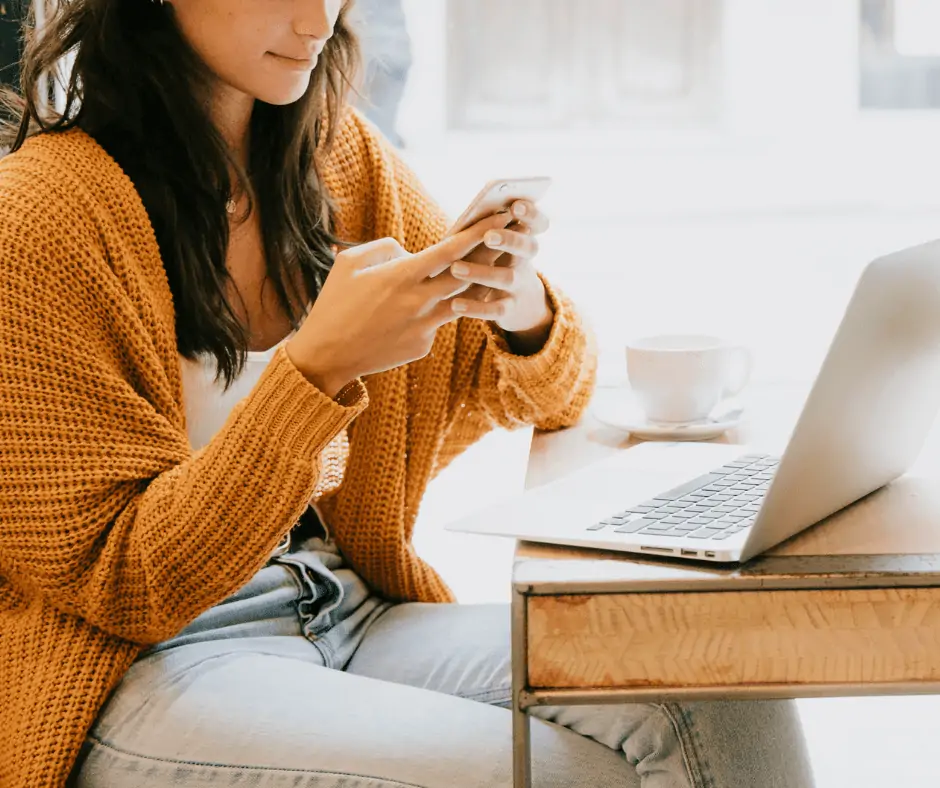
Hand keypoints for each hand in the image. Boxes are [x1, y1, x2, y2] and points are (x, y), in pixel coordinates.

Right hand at [286, 212, 512, 395]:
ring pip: (464, 302)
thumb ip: (382, 248)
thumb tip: (406, 249)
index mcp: (401, 276)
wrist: (326, 356)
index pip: (451, 250)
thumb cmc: (333, 305)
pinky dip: (441, 312)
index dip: (479, 232)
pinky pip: (438, 323)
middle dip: (495, 253)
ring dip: (485, 285)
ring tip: (503, 271)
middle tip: (516, 236)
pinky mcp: (423, 346)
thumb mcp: (348, 264)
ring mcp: (424, 326)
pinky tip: (446, 307)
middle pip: (468, 274)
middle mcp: (418, 301)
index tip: (500, 216)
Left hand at [447, 200, 553, 337]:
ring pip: (506, 278)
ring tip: (455, 268)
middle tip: (489, 236)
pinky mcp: (509, 309)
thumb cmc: (498, 262)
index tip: (515, 204)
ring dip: (481, 272)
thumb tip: (470, 214)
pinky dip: (476, 307)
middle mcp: (526, 261)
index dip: (531, 214)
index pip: (539, 223)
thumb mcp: (500, 245)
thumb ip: (490, 229)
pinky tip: (455, 304)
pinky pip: (495, 310)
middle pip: (527, 247)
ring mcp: (519, 286)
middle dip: (509, 240)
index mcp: (524, 239)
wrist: (521, 304)